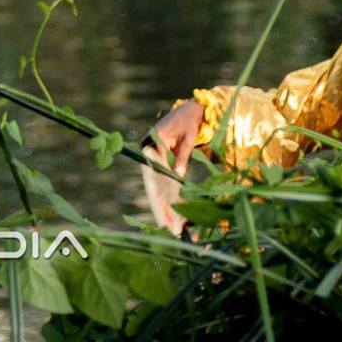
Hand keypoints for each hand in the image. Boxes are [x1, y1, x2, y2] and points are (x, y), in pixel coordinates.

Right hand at [141, 99, 205, 233]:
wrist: (190, 111)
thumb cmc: (189, 119)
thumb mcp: (188, 135)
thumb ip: (183, 154)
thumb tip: (177, 175)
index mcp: (153, 145)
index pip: (154, 172)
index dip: (159, 193)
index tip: (165, 207)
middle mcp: (151, 158)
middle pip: (154, 187)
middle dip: (161, 209)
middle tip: (169, 229)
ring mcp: (157, 165)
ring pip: (159, 192)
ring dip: (166, 211)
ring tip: (174, 230)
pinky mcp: (166, 170)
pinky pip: (167, 190)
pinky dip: (172, 204)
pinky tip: (178, 219)